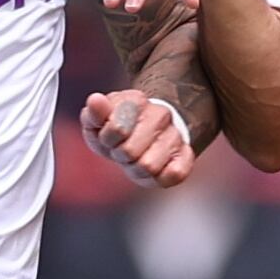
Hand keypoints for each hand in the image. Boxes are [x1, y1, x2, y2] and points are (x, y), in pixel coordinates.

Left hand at [80, 88, 195, 185]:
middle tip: (122, 150)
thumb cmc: (114, 132)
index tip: (107, 137)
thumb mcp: (96, 122)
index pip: (117, 128)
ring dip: (136, 169)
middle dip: (121, 155)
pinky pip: (176, 174)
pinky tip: (154, 169)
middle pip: (130, 151)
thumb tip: (95, 100)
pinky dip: (159, 178)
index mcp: (136, 100)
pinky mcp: (185, 156)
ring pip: (149, 166)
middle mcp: (161, 114)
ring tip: (136, 159)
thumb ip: (93, 112)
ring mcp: (175, 135)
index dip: (107, 139)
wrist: (139, 138)